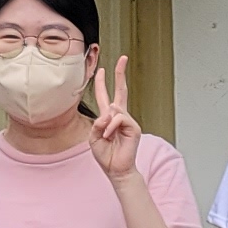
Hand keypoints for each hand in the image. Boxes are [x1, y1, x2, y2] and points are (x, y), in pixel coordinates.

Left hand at [89, 55, 142, 180]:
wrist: (116, 169)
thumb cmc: (105, 155)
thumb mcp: (93, 137)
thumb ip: (98, 123)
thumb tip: (109, 113)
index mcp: (108, 117)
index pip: (105, 96)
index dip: (101, 82)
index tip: (101, 69)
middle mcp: (119, 116)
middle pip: (121, 90)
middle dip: (120, 74)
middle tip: (123, 58)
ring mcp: (128, 121)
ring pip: (114, 110)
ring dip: (106, 124)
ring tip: (107, 136)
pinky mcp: (134, 127)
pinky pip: (119, 119)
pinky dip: (112, 127)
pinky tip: (112, 136)